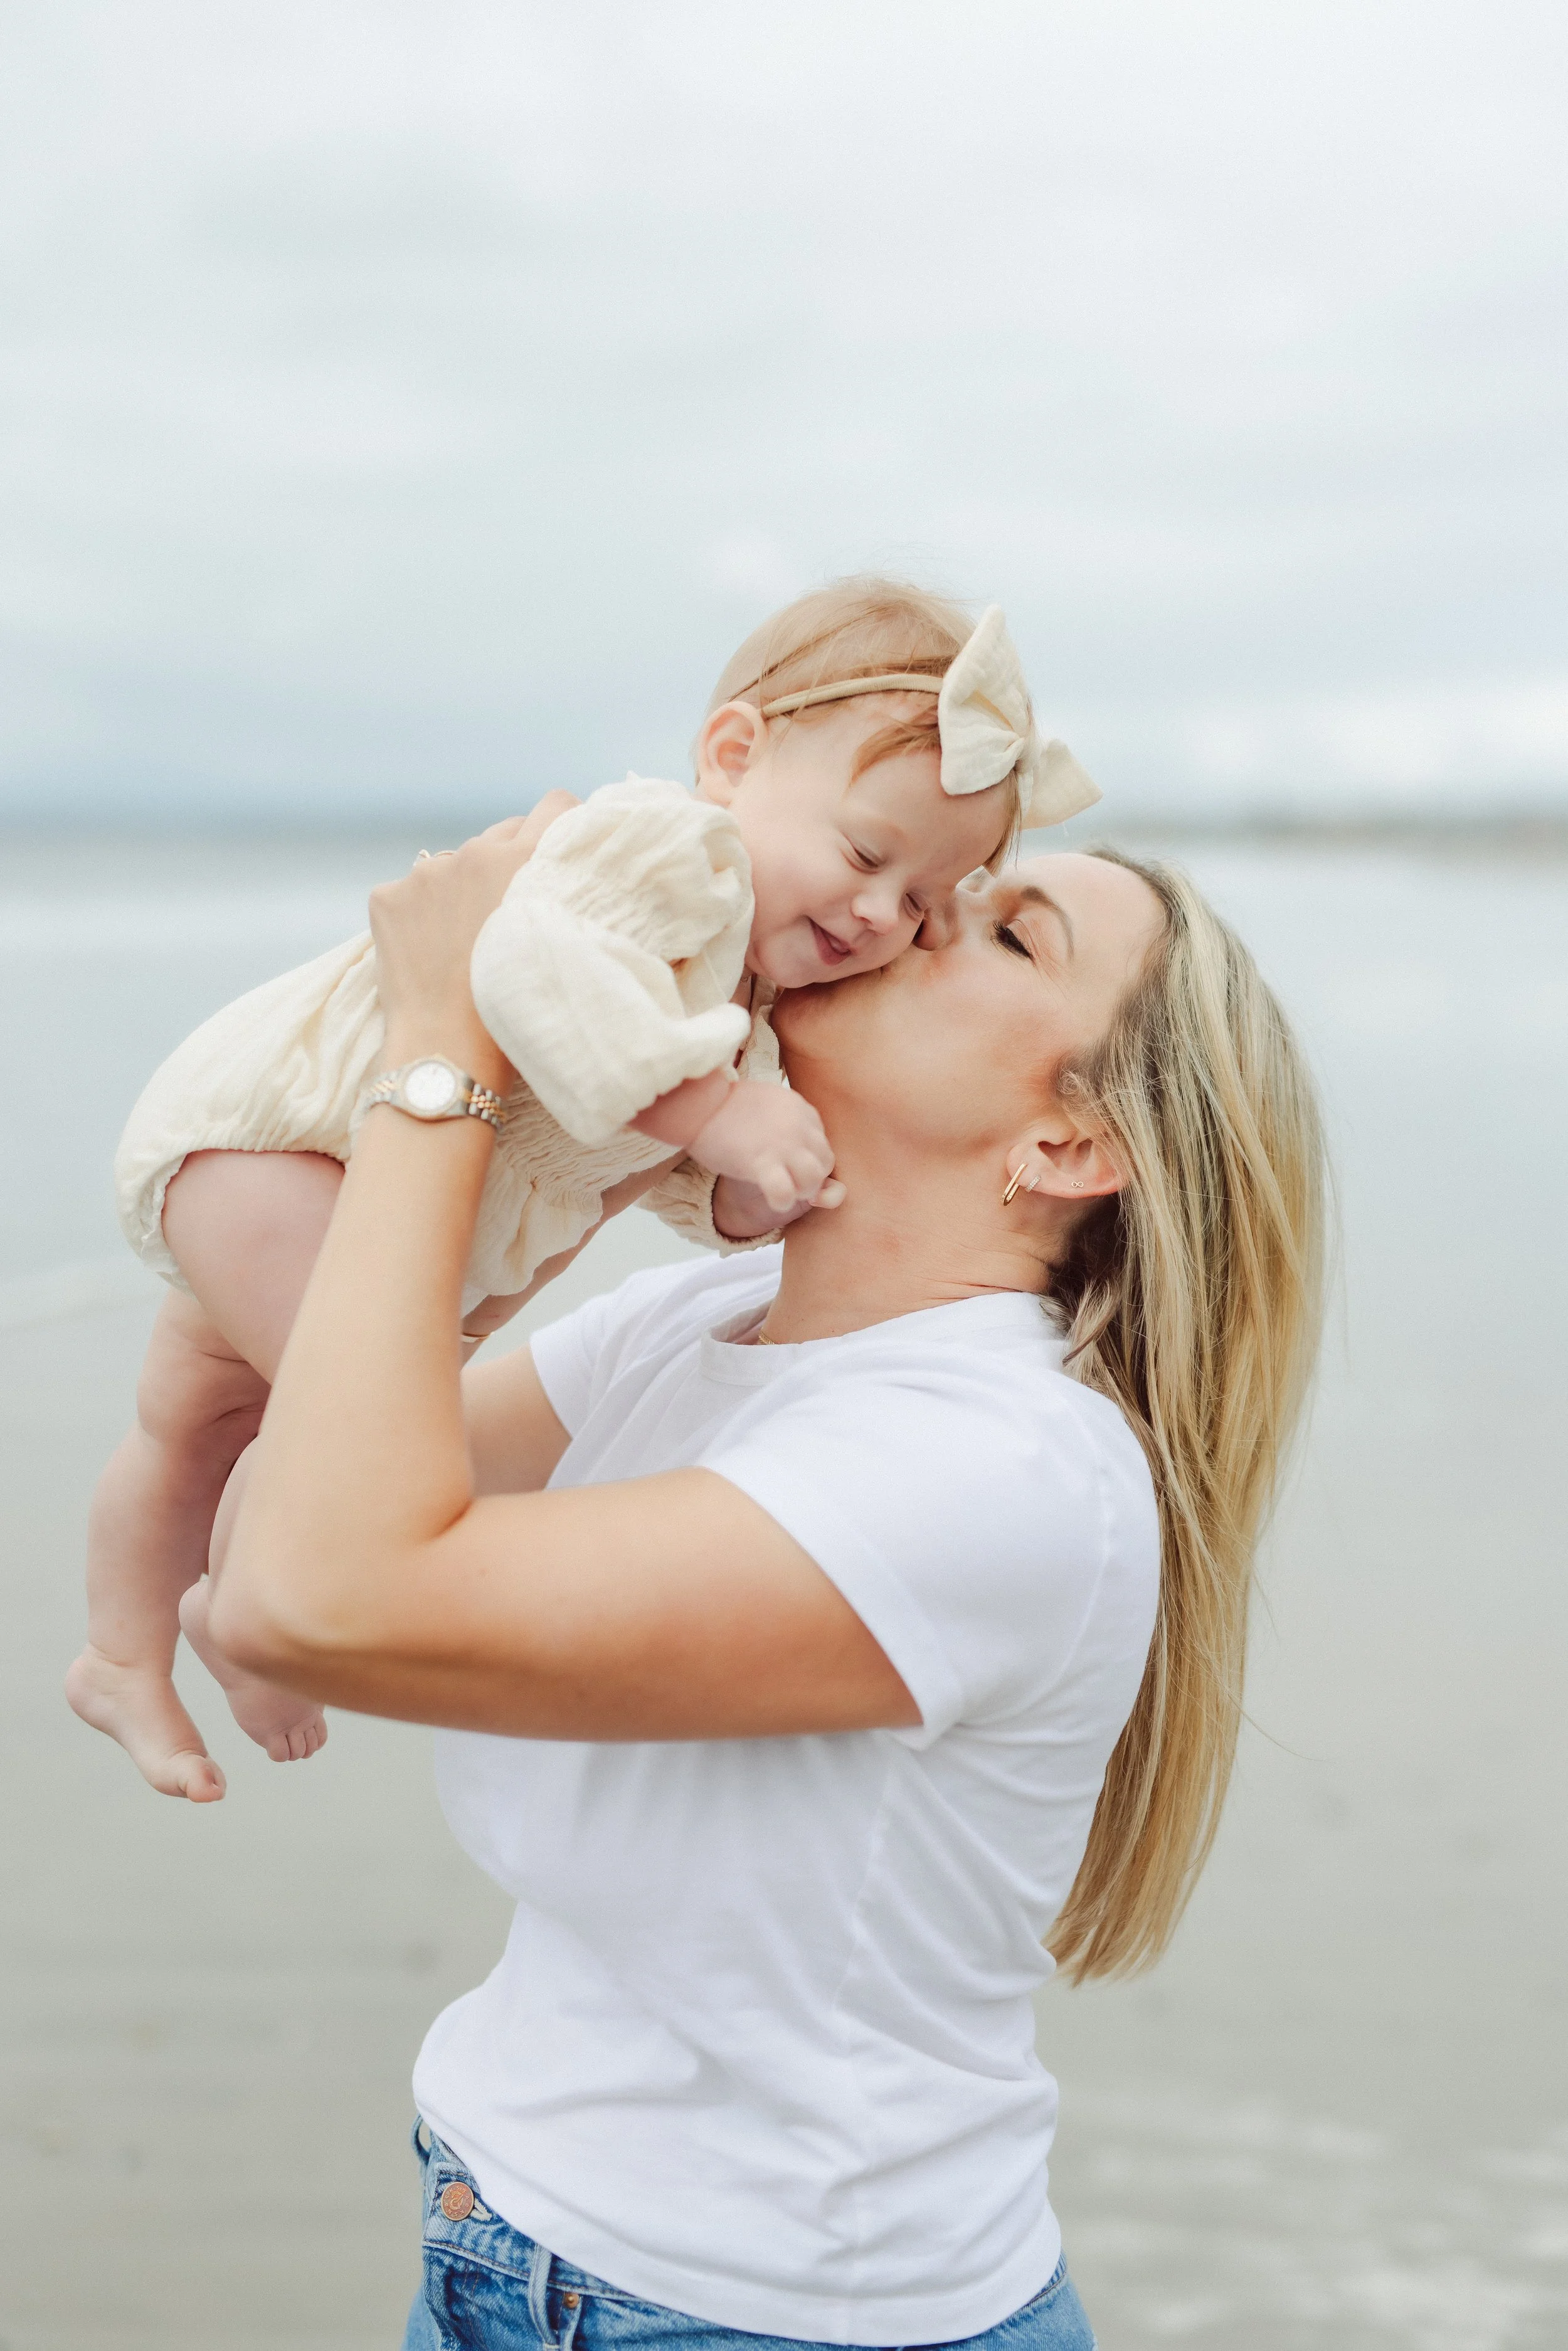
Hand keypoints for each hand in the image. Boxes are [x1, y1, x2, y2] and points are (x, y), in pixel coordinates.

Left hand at [369, 794, 577, 1081]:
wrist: (448, 1054)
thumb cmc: (517, 1011)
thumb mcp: (556, 941)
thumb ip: (557, 894)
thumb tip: (553, 872)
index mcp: (522, 860)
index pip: (555, 805)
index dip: (563, 824)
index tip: (562, 848)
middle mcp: (472, 853)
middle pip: (501, 834)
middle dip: (508, 862)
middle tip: (509, 914)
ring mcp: (423, 873)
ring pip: (452, 866)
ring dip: (461, 889)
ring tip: (463, 945)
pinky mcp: (386, 897)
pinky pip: (409, 894)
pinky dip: (418, 917)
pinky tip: (427, 955)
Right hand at [689, 1082, 843, 1218]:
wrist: (697, 1104)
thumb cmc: (725, 1106)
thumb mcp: (767, 1104)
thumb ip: (787, 1122)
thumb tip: (798, 1146)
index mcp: (800, 1108)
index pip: (821, 1143)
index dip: (808, 1160)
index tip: (788, 1164)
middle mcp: (798, 1125)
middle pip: (824, 1162)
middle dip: (811, 1178)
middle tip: (788, 1181)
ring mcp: (782, 1143)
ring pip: (814, 1178)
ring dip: (801, 1191)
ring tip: (783, 1190)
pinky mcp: (761, 1162)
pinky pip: (786, 1192)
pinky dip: (782, 1201)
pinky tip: (772, 1199)